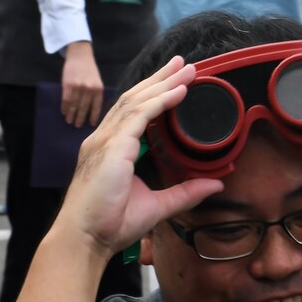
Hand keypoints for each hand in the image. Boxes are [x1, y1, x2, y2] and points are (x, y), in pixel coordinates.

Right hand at [60, 57, 221, 254]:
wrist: (86, 238)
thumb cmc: (111, 224)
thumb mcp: (158, 206)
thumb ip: (185, 193)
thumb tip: (215, 185)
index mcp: (112, 148)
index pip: (135, 112)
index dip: (155, 93)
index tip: (177, 81)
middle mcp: (106, 138)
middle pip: (134, 98)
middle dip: (160, 79)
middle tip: (182, 63)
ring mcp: (106, 140)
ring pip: (137, 101)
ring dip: (163, 83)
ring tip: (185, 69)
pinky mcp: (111, 148)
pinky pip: (138, 116)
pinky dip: (159, 101)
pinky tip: (177, 91)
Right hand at [61, 42, 103, 127]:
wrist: (80, 55)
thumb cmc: (89, 70)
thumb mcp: (97, 81)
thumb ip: (95, 94)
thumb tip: (90, 110)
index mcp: (98, 89)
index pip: (96, 107)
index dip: (93, 116)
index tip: (90, 125)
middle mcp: (89, 89)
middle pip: (84, 107)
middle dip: (80, 118)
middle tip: (77, 126)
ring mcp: (78, 87)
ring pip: (74, 105)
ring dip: (71, 114)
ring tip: (69, 121)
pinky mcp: (68, 84)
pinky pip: (66, 99)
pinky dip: (64, 106)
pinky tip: (64, 112)